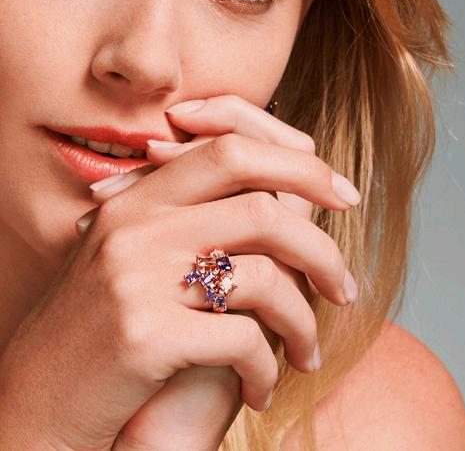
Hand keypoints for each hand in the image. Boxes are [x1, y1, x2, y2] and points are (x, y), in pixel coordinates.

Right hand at [0, 95, 358, 450]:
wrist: (36, 401)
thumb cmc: (109, 328)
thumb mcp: (143, 260)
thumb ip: (197, 221)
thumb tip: (283, 201)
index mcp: (140, 199)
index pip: (231, 148)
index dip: (297, 163)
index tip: (340, 193)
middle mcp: (136, 226)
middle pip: (262, 204)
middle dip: (321, 246)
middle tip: (344, 286)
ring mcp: (137, 277)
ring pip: (264, 276)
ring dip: (303, 320)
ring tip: (309, 351)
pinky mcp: (143, 335)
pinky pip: (242, 338)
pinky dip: (268, 366)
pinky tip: (262, 387)